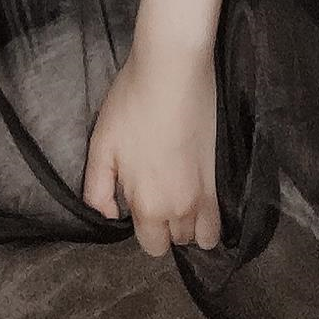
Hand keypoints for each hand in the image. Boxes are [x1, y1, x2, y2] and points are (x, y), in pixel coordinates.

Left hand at [82, 41, 221, 257]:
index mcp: (148, 206)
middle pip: (176, 240)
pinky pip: (220, 220)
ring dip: (188, 222)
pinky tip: (195, 193)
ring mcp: (205, 194)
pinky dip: (208, 217)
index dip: (142, 227)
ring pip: (200, 235)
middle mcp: (180, 209)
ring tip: (176, 193)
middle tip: (155, 190)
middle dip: (164, 225)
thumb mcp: (101, 146)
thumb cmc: (131, 104)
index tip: (137, 200)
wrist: (172, 71)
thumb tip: (112, 216)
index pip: (151, 246)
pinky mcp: (220, 176)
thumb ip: (98, 191)